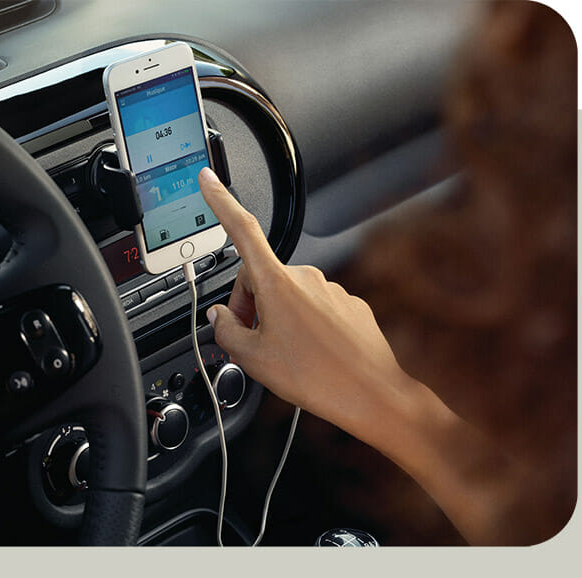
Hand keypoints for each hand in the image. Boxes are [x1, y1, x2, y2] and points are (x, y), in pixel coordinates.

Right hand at [199, 167, 416, 437]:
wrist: (372, 394)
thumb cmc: (317, 377)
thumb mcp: (253, 360)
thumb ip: (226, 332)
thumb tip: (221, 318)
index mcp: (277, 283)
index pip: (241, 230)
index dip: (220, 202)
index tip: (209, 179)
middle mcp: (306, 278)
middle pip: (260, 279)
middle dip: (250, 306)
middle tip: (253, 343)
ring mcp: (331, 289)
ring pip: (288, 296)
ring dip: (277, 319)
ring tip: (286, 355)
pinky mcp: (349, 304)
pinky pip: (315, 308)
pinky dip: (304, 326)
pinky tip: (311, 354)